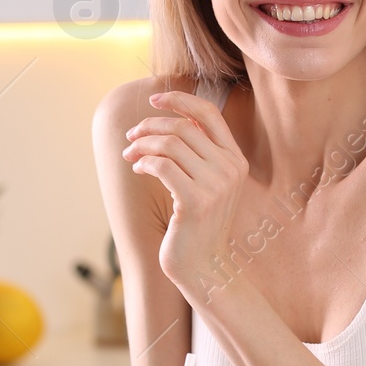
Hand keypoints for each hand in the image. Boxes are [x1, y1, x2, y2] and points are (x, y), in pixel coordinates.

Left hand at [122, 91, 247, 295]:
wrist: (203, 265)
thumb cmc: (198, 223)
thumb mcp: (206, 183)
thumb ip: (197, 152)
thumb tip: (168, 119)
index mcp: (236, 159)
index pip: (209, 113)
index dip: (180, 100)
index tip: (154, 100)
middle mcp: (230, 169)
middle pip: (182, 127)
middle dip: (149, 126)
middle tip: (131, 137)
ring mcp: (216, 186)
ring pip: (169, 144)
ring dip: (141, 145)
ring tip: (129, 155)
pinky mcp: (195, 202)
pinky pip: (161, 166)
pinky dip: (143, 163)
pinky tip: (137, 169)